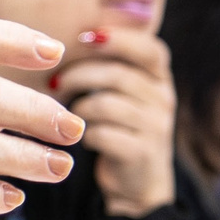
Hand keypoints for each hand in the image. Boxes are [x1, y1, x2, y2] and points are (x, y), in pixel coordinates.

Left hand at [52, 27, 175, 217]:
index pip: (150, 48)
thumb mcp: (120, 93)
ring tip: (67, 114)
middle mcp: (164, 98)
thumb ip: (106, 65)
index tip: (83, 37)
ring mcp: (156, 127)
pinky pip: (102, 133)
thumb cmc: (117, 127)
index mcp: (159, 78)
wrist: (135, 182)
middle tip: (55, 82)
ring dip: (78, 107)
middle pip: (118, 75)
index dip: (118, 39)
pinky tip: (80, 137)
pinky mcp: (142, 153)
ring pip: (106, 104)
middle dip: (78, 75)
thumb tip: (60, 41)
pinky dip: (83, 133)